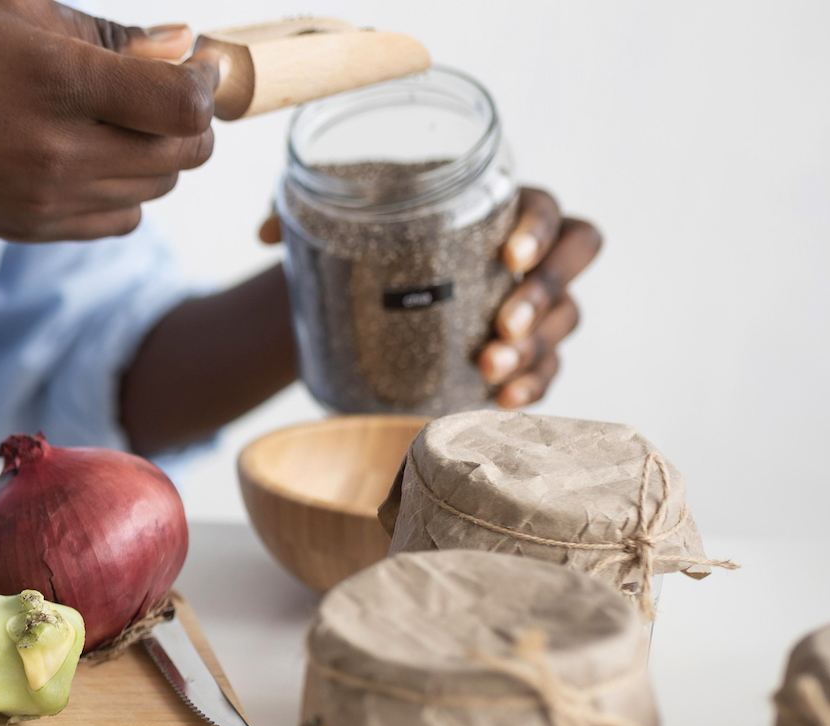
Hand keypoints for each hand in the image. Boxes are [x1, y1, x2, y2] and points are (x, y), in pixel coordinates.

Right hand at [0, 1, 219, 241]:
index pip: (184, 105)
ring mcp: (44, 199)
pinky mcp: (29, 229)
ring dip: (159, 156)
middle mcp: (58, 151)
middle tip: (165, 90)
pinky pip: (118, 221)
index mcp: (59, 82)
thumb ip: (105, 32)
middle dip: (191, 120)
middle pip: (183, 154)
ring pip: (156, 191)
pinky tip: (95, 158)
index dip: (206, 82)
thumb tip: (180, 46)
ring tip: (122, 122)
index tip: (193, 63)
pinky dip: (125, 193)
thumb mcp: (14, 10)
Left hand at [256, 187, 601, 407]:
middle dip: (545, 294)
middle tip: (500, 324)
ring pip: (563, 320)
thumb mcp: (343, 217)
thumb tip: (267, 230)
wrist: (359, 300)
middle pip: (576, 260)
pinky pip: (546, 370)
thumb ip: (306, 206)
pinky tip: (502, 400)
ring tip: (489, 369)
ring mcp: (531, 307)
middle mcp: (527, 255)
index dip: (540, 231)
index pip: (546, 209)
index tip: (507, 258)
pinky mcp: (520, 355)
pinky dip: (530, 385)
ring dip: (534, 347)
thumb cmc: (367, 245)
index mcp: (496, 209)